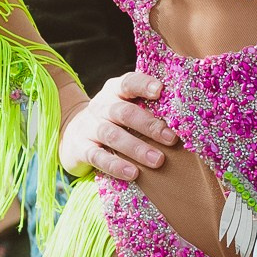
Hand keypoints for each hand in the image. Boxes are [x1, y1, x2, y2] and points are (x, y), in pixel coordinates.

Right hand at [58, 72, 177, 182]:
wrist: (72, 134)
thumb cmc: (112, 119)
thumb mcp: (123, 105)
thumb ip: (145, 105)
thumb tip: (184, 115)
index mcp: (114, 91)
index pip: (128, 82)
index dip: (144, 85)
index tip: (160, 91)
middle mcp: (101, 106)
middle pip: (124, 112)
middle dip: (149, 125)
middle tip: (171, 138)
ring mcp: (89, 127)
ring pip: (112, 135)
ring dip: (137, 148)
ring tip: (158, 160)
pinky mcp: (81, 149)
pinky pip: (98, 157)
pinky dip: (116, 165)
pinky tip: (133, 174)